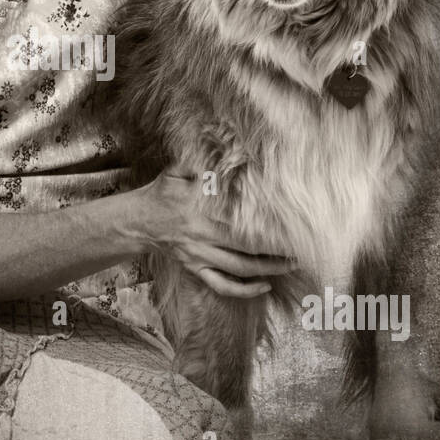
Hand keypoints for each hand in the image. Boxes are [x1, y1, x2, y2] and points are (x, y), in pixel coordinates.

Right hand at [128, 169, 296, 298]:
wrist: (138, 221)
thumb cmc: (162, 193)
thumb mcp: (176, 171)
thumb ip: (199, 163)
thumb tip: (224, 150)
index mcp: (200, 212)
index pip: (240, 222)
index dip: (266, 227)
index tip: (290, 226)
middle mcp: (202, 237)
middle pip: (247, 250)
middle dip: (276, 252)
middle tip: (300, 250)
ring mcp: (200, 257)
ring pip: (240, 269)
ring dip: (268, 270)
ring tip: (291, 265)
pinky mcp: (196, 269)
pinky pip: (223, 285)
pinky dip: (244, 290)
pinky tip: (264, 286)